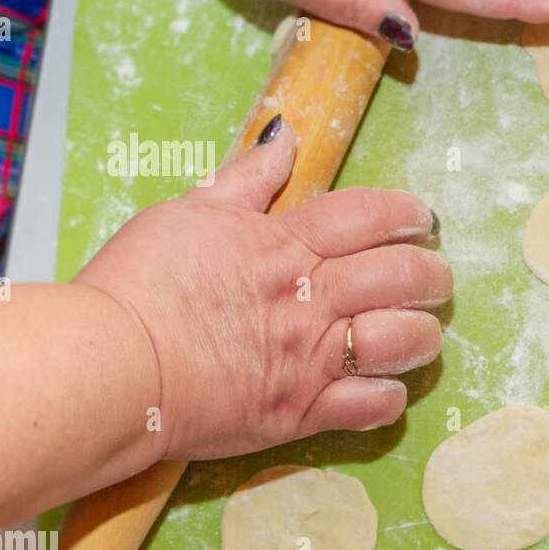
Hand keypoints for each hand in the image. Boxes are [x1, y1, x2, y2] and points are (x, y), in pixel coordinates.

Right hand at [75, 118, 452, 461]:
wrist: (114, 365)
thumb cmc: (140, 286)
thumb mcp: (190, 212)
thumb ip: (247, 179)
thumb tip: (284, 136)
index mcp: (287, 245)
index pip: (369, 216)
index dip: (406, 214)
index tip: (421, 219)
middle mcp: (311, 299)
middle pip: (401, 275)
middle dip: (431, 275)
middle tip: (434, 278)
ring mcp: (310, 358)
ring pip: (401, 341)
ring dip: (421, 336)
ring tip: (420, 333)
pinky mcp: (300, 412)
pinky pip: (371, 407)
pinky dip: (389, 398)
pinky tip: (386, 388)